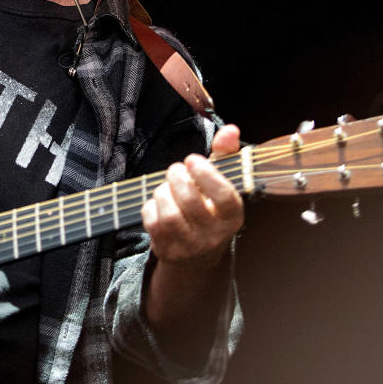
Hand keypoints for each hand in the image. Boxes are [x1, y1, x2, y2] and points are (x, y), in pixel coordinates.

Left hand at [142, 125, 244, 267]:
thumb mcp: (221, 183)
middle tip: (175, 169)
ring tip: (166, 186)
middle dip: (177, 178)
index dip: (206, 174)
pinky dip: (151, 207)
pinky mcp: (168, 251)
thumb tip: (230, 129)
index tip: (192, 159)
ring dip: (163, 192)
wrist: (197, 254)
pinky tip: (157, 203)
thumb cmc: (210, 207)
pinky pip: (153, 224)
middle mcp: (214, 235)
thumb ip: (225, 154)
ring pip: (170, 215)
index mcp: (232, 217)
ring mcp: (190, 246)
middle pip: (190, 202)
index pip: (224, 196)